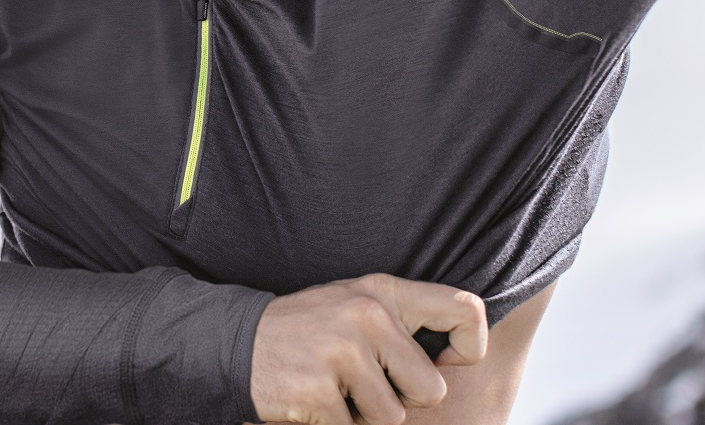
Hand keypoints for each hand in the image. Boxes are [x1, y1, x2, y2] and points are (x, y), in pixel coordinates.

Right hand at [250, 273, 487, 424]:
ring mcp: (341, 353)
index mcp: (382, 292)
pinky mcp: (317, 391)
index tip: (446, 362)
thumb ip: (402, 321)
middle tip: (364, 384)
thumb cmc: (307, 330)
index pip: (466, 311)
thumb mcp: (355, 304)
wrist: (233, 341)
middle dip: (402, 400)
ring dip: (364, 416)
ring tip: (334, 389)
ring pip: (393, 418)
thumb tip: (454, 361)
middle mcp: (366, 316)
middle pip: (430, 390)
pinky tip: (312, 399)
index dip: (471, 347)